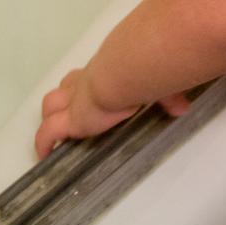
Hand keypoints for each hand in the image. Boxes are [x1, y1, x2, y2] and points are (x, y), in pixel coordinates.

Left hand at [35, 67, 190, 159]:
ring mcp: (74, 101)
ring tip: (56, 136)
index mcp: (102, 72)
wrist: (127, 70)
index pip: (87, 77)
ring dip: (51, 117)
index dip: (83, 85)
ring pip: (51, 105)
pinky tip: (44, 155)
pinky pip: (48, 133)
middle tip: (69, 115)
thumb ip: (168, 96)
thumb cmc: (142, 70)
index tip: (88, 95)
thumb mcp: (158, 83)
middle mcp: (84, 83)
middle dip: (63, 101)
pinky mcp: (70, 119)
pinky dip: (44, 143)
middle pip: (63, 90)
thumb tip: (182, 107)